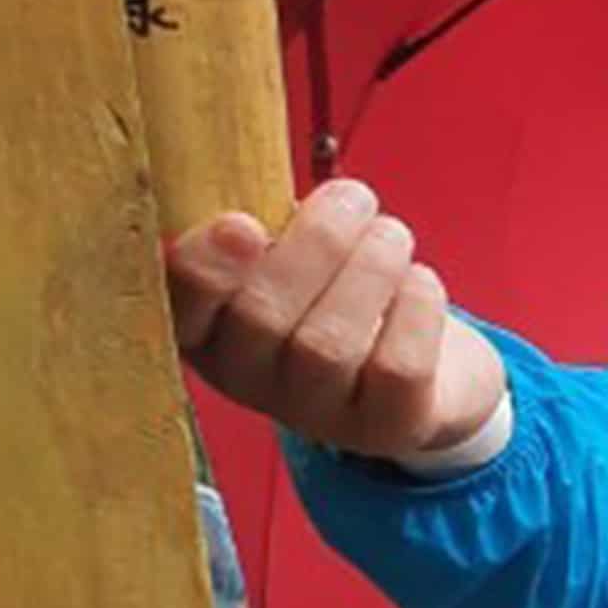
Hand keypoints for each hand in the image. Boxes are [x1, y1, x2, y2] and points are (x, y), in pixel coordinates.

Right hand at [167, 182, 506, 463]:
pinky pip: (397, 369)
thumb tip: (252, 179)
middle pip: (262, 319)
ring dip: (369, 270)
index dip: (206, 269)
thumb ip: (266, 225)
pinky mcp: (386, 429)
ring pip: (329, 344)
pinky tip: (419, 281)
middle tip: (354, 197)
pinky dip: (415, 310)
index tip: (240, 222)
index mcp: (209, 330)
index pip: (180, 307)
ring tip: (391, 234)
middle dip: (315, 245)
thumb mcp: (291, 254)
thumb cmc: (340, 290)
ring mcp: (316, 415)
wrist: (427, 369)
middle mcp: (250, 382)